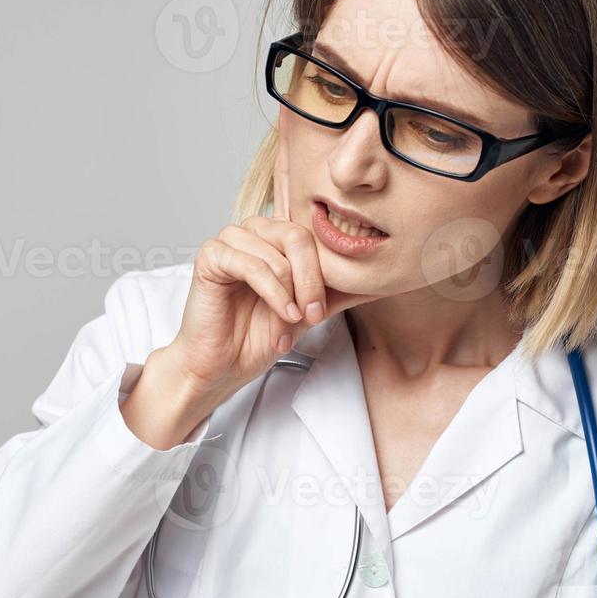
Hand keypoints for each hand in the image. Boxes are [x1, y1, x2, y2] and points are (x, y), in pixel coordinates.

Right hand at [162, 128, 384, 397]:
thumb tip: (385, 282)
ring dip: (291, 293)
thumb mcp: (311, 311)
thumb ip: (343, 292)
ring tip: (291, 322)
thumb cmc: (258, 336)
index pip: (314, 236)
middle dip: (312, 281)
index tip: (323, 310)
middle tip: (313, 315)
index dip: (325, 274)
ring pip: (278, 253)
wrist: (222, 366)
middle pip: (299, 236)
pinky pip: (251, 264)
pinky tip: (280, 314)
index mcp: (276, 237)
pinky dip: (272, 292)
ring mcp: (230, 241)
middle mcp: (254, 232)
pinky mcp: (211, 256)